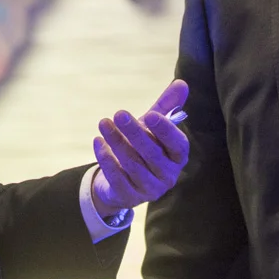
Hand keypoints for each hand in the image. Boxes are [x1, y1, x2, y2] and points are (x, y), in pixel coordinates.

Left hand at [89, 78, 189, 216]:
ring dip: (117, 142)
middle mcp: (168, 175)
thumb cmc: (144, 146)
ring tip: (103, 123)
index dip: (166, 131)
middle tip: (119, 114)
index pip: (178, 145)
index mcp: (177, 156)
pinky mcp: (130, 196)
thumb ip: (167, 106)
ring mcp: (150, 188)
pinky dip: (106, 159)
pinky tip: (98, 142)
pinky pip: (117, 178)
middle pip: (152, 154)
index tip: (151, 114)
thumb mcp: (154, 126)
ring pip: (133, 165)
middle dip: (135, 133)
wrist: (124, 180)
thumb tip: (181, 82)